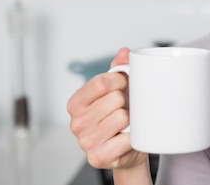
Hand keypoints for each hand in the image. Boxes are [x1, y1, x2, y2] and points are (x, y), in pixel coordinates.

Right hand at [67, 48, 147, 170]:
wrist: (127, 147)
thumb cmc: (120, 114)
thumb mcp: (117, 89)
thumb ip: (118, 69)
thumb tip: (124, 52)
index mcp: (77, 102)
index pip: (102, 81)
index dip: (121, 80)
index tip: (125, 84)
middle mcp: (77, 122)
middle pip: (115, 99)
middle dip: (127, 102)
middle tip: (126, 108)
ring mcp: (86, 141)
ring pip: (122, 117)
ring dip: (131, 120)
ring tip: (127, 123)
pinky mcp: (98, 156)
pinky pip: (125, 139)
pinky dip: (132, 138)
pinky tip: (128, 137)